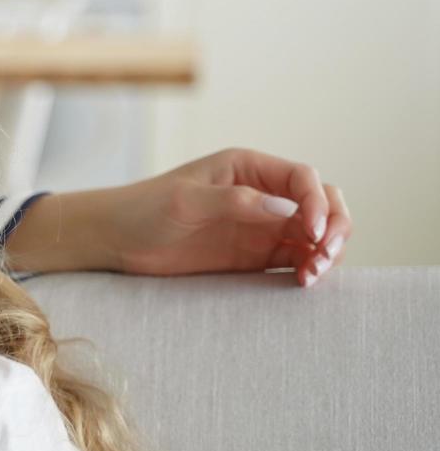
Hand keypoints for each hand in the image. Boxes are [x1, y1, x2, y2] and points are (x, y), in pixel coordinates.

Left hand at [106, 148, 350, 286]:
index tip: (315, 231)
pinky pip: (296, 259)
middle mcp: (262, 194)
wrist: (115, 239)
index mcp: (248, 168)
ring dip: (326, 251)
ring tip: (311, 276)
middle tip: (324, 257)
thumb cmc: (144, 209)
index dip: (319, 202)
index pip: (303, 179)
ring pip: (316, 234)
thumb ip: (234, 202)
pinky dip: (308, 268)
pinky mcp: (255, 255)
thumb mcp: (185, 201)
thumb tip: (288, 210)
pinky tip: (302, 282)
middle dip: (335, 227)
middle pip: (323, 203)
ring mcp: (261, 226)